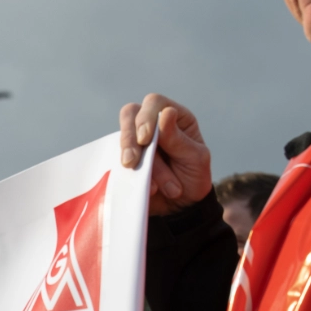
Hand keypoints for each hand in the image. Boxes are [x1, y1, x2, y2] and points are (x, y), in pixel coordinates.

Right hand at [119, 94, 213, 215]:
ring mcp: (136, 142)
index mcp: (175, 119)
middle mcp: (153, 125)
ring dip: (132, 160)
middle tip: (132, 161)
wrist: (182, 207)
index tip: (145, 139)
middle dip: (129, 138)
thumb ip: (178, 138)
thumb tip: (165, 113)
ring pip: (121, 139)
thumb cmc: (194, 178)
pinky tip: (146, 189)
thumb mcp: (195, 159)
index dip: (146, 117)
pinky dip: (128, 175)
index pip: (154, 103)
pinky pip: (115, 160)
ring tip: (151, 185)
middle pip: (129, 114)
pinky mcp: (125, 159)